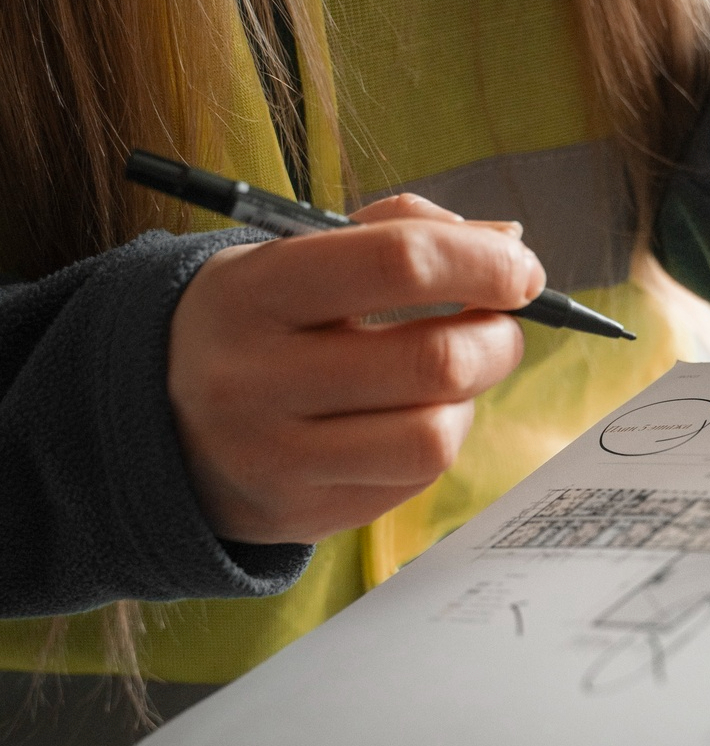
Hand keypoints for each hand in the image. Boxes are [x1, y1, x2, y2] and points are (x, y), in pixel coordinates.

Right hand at [168, 194, 543, 543]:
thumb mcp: (296, 255)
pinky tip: (410, 419)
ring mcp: (276, 458)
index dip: (482, 263)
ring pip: (432, 438)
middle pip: (432, 362)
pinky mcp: (300, 513)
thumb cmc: (257, 321)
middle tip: (499, 325)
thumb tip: (511, 242)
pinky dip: (435, 442)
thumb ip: (401, 232)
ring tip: (454, 377)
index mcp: (255, 290)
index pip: (398, 263)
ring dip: (470, 400)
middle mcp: (256, 378)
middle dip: (497, 338)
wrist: (153, 417)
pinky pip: (412, 483)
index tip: (521, 268)